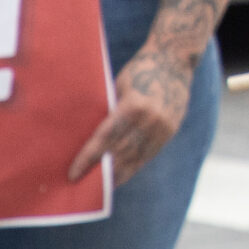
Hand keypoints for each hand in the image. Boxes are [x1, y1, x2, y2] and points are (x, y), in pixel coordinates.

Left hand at [68, 46, 195, 185]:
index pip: (105, 138)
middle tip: (83, 186)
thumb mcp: (120, 86)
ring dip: (117, 175)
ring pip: (136, 158)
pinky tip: (122, 175)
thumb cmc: (139, 68)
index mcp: (134, 105)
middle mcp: (150, 119)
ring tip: (100, 188)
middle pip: (120, 153)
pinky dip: (134, 166)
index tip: (73, 173)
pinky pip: (149, 155)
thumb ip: (111, 111)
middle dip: (101, 172)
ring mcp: (163, 127)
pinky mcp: (170, 131)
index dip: (88, 158)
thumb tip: (91, 138)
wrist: (175, 59)